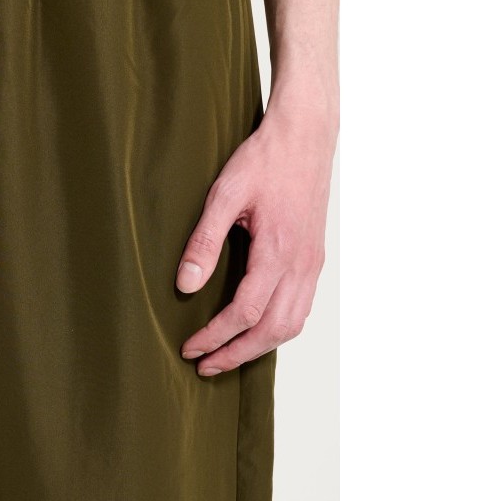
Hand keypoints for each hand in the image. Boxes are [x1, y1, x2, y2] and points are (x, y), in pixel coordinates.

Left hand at [176, 101, 335, 375]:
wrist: (305, 135)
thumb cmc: (264, 160)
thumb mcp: (224, 195)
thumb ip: (203, 242)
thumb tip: (185, 285)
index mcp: (279, 251)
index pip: (245, 312)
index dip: (215, 336)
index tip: (190, 347)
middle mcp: (301, 264)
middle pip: (272, 330)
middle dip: (236, 353)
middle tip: (204, 365)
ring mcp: (312, 263)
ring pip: (292, 324)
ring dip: (259, 347)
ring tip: (227, 355)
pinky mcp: (314, 259)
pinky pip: (301, 308)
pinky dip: (278, 329)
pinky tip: (255, 329)